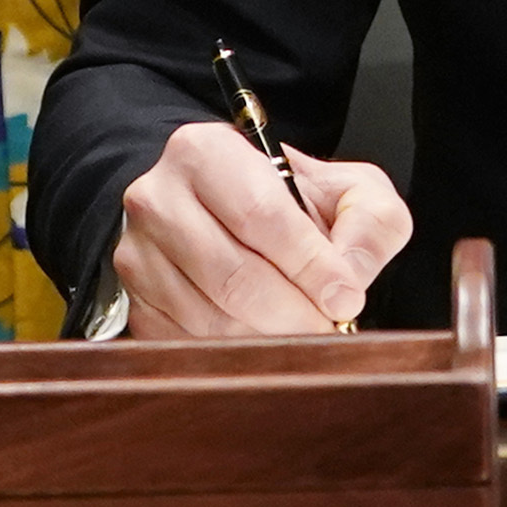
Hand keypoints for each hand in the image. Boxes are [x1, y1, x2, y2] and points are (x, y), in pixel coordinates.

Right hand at [113, 119, 411, 335]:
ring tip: (304, 332)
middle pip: (232, 275)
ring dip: (269, 338)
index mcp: (204, 152)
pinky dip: (237, 355)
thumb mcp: (344, 189)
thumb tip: (351, 274)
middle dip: (294, 312)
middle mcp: (158, 199)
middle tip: (331, 326)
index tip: (346, 297)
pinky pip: (188, 346)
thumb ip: (369, 219)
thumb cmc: (287, 201)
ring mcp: (138, 256)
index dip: (309, 263)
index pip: (259, 214)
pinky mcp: (137, 305)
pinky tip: (267, 341)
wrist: (225, 214)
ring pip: (209, 318)